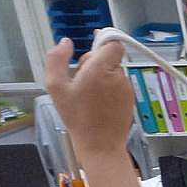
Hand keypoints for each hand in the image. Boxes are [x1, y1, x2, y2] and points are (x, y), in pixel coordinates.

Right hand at [43, 37, 133, 160]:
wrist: (100, 145)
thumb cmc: (79, 119)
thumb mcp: (56, 87)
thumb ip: (57, 59)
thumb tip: (65, 43)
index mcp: (100, 70)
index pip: (112, 42)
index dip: (103, 41)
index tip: (93, 46)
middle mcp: (117, 77)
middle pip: (110, 56)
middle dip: (96, 61)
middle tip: (82, 78)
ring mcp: (127, 88)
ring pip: (115, 70)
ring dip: (102, 76)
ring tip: (90, 94)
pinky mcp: (131, 98)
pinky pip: (120, 84)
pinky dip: (110, 88)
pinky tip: (99, 102)